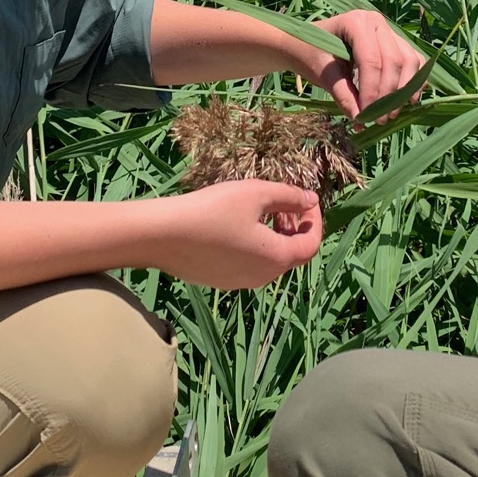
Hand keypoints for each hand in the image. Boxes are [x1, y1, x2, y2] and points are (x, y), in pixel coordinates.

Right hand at [147, 178, 322, 288]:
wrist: (162, 235)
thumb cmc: (213, 210)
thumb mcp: (256, 194)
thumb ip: (289, 196)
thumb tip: (312, 200)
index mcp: (277, 258)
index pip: (311, 245)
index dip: (315, 222)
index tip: (308, 201)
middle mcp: (263, 277)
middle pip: (292, 254)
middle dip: (295, 227)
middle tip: (285, 202)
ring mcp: (240, 282)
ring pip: (269, 259)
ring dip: (275, 235)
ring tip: (262, 210)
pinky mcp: (221, 281)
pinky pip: (249, 263)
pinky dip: (255, 245)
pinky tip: (237, 224)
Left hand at [303, 10, 427, 118]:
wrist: (307, 42)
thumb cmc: (311, 55)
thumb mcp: (323, 75)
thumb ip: (343, 95)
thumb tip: (360, 119)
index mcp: (355, 22)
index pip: (371, 60)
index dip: (372, 91)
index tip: (365, 116)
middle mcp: (377, 21)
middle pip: (394, 61)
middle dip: (388, 94)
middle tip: (378, 120)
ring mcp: (389, 31)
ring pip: (409, 61)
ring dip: (404, 90)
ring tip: (389, 114)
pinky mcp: (396, 42)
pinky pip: (414, 61)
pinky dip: (414, 81)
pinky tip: (405, 101)